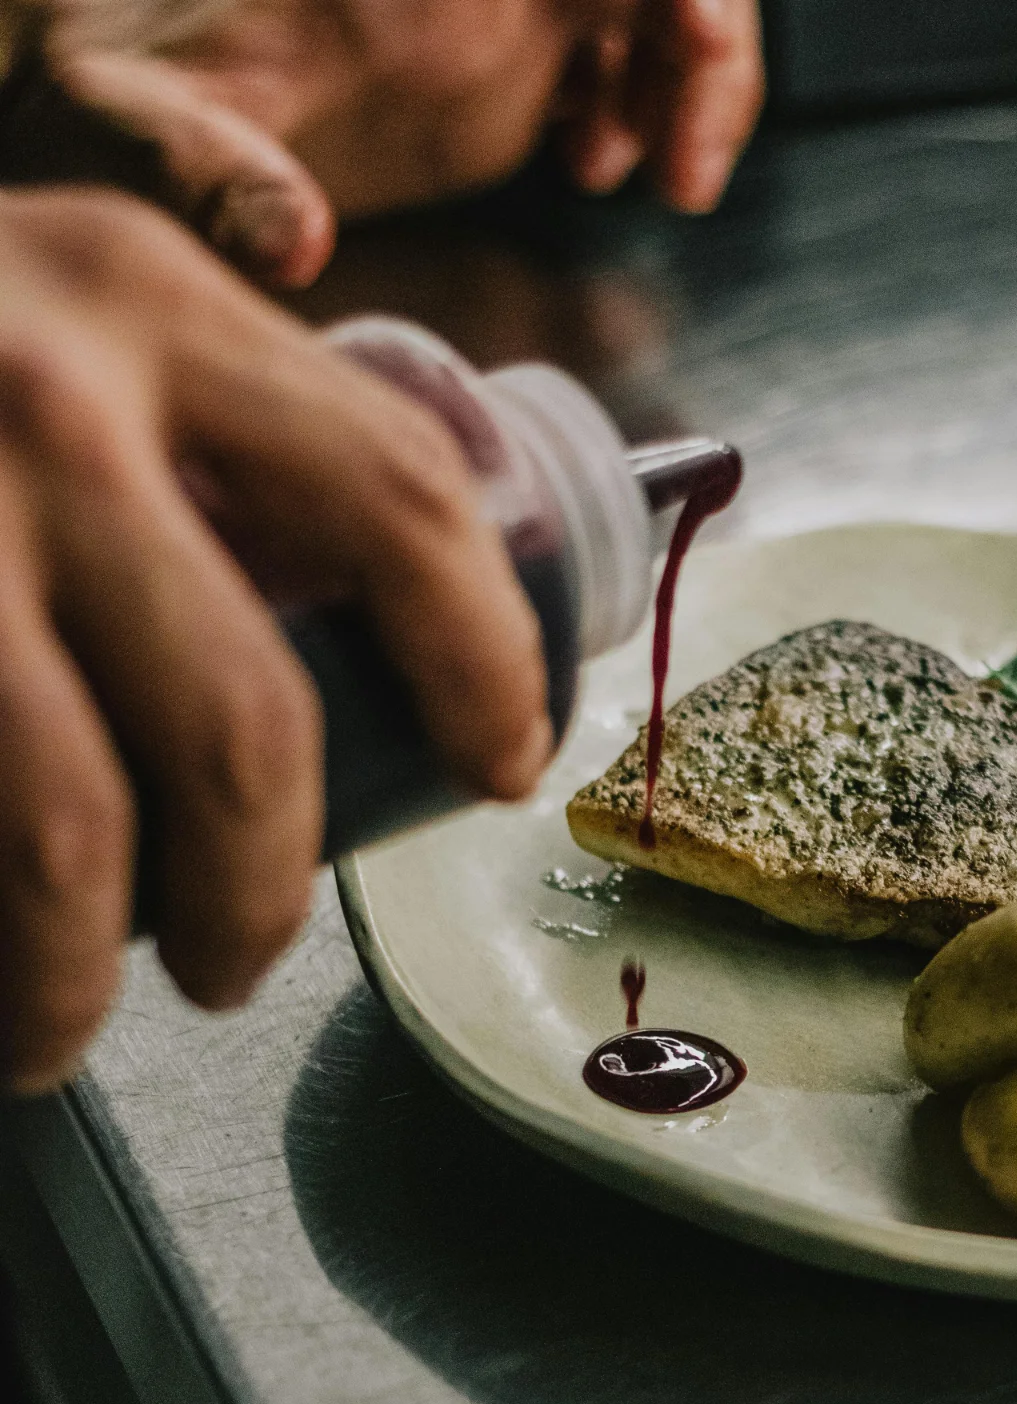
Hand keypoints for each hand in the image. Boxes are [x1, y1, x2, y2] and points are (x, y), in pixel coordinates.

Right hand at [0, 187, 549, 1092]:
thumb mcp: (65, 308)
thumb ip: (202, 415)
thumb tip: (365, 619)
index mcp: (151, 299)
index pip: (404, 503)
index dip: (485, 660)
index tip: (500, 758)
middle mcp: (35, 391)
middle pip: (244, 718)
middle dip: (263, 888)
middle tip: (248, 956)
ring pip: (68, 823)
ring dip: (81, 968)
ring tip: (70, 1021)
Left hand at [50, 0, 763, 224]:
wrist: (119, 90)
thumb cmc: (113, 84)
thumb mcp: (130, 122)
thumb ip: (206, 167)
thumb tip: (294, 246)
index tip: (690, 44)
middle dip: (702, 44)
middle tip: (682, 169)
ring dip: (685, 85)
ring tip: (646, 180)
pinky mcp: (506, 43)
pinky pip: (623, 44)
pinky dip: (648, 107)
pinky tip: (597, 170)